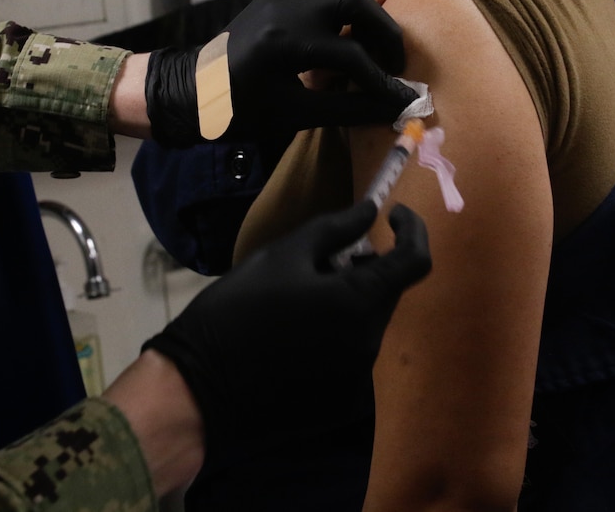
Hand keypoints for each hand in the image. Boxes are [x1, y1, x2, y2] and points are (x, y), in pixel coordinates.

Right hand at [141, 201, 430, 454]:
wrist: (199, 391)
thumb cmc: (237, 311)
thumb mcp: (282, 256)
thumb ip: (335, 230)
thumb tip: (371, 211)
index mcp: (360, 303)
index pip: (415, 261)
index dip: (412, 230)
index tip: (391, 215)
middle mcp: (369, 343)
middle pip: (385, 293)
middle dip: (365, 267)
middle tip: (318, 259)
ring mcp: (357, 378)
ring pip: (366, 323)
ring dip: (347, 302)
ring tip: (295, 300)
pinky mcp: (340, 403)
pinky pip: (349, 356)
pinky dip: (333, 336)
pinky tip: (290, 338)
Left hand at [145, 0, 416, 144]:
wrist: (196, 89)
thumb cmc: (242, 109)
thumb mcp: (296, 115)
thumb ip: (349, 109)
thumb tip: (397, 109)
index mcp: (288, 45)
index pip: (353, 57)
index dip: (383, 81)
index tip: (403, 99)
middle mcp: (288, 9)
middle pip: (354, 2)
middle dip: (383, 30)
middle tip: (394, 60)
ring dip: (366, 3)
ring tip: (374, 36)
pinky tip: (348, 16)